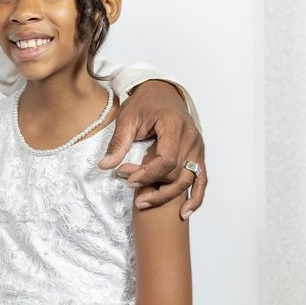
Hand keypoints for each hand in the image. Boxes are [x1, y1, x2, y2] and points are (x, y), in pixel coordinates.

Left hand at [98, 80, 205, 219]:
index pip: (166, 160)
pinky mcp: (198, 155)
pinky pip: (201, 180)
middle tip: (128, 184)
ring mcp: (198, 147)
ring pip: (187, 180)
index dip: (147, 174)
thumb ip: (118, 143)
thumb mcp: (126, 118)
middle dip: (151, 183)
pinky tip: (184, 212)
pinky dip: (195, 197)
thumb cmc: (144, 103)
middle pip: (176, 173)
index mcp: (174, 126)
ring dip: (167, 196)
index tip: (128, 179)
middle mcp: (191, 138)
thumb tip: (104, 166)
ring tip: (144, 202)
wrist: (161, 91)